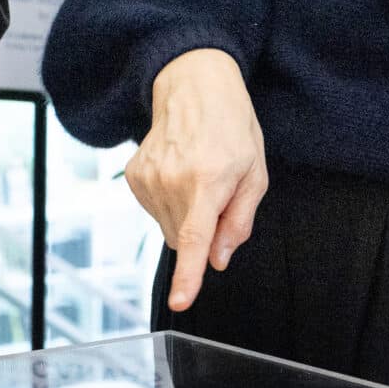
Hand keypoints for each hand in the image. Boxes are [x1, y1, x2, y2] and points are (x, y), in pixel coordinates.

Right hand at [127, 50, 265, 312]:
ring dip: (185, 217)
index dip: (188, 274)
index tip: (179, 301)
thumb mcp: (255, 172)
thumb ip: (239, 221)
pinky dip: (169, 204)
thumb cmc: (231, 127)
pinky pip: (153, 212)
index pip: (194, 238)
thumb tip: (219, 260)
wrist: (193, 86)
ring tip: (198, 177)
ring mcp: (147, 178)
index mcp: (207, 180)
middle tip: (218, 194)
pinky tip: (179, 174)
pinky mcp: (133, 176)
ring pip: (167, 229)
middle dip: (203, 231)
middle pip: (184, 239)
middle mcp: (171, 181)